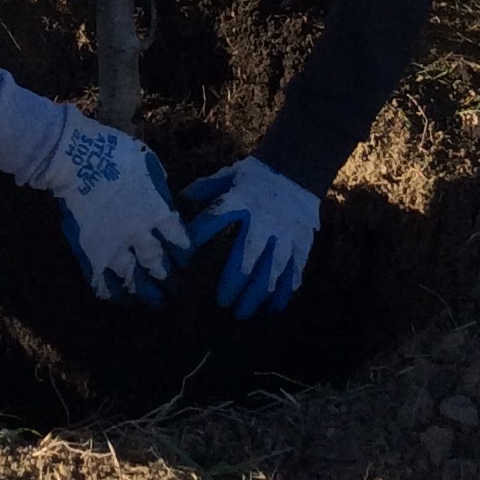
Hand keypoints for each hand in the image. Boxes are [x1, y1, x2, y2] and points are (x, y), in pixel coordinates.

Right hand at [40, 110, 189, 303]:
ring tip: (153, 302)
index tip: (187, 262)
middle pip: (158, 263)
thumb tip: (166, 205)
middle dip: (169, 279)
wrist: (74, 159)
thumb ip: (159, 190)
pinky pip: (102, 280)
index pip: (178, 240)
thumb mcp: (148, 164)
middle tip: (176, 291)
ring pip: (133, 278)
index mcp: (156, 211)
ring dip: (145, 292)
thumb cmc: (113, 153)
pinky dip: (111, 292)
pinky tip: (118, 297)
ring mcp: (113, 246)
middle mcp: (138, 233)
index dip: (184, 254)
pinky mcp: (89, 252)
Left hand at [183, 155, 320, 318]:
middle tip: (222, 302)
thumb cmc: (257, 176)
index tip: (186, 258)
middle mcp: (263, 220)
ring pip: (273, 269)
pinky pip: (296, 268)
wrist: (297, 167)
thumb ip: (205, 188)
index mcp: (242, 200)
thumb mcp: (230, 175)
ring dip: (258, 293)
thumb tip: (178, 200)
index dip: (200, 234)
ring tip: (243, 312)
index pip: (217, 216)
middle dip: (234, 282)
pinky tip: (276, 307)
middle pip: (248, 256)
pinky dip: (286, 289)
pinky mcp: (301, 241)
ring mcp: (285, 233)